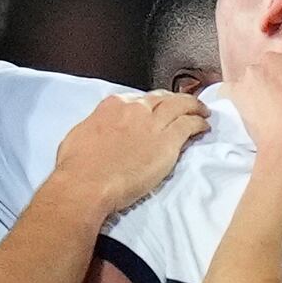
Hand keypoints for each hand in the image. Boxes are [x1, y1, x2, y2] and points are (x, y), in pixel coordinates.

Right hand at [47, 85, 208, 216]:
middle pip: (163, 99)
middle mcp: (136, 109)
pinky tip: (204, 126)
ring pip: (181, 106)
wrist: (86, 183)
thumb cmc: (77, 166)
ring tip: (202, 112)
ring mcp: (153, 123)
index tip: (157, 109)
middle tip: (184, 105)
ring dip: (194, 107)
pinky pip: (189, 125)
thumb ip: (98, 126)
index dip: (151, 104)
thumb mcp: (81, 135)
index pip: (140, 99)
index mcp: (113, 105)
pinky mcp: (168, 141)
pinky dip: (199, 123)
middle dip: (175, 101)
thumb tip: (102, 130)